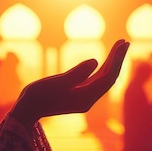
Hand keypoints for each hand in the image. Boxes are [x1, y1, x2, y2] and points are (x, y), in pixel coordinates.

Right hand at [11, 40, 128, 125]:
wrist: (27, 109)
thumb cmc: (38, 95)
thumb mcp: (56, 82)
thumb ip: (76, 73)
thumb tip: (95, 61)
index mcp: (85, 98)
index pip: (108, 77)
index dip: (117, 60)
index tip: (122, 44)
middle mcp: (89, 100)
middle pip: (109, 78)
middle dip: (117, 59)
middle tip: (124, 41)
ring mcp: (85, 98)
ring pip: (104, 79)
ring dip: (112, 63)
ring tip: (119, 46)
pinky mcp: (79, 95)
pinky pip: (96, 81)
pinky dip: (103, 68)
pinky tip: (106, 60)